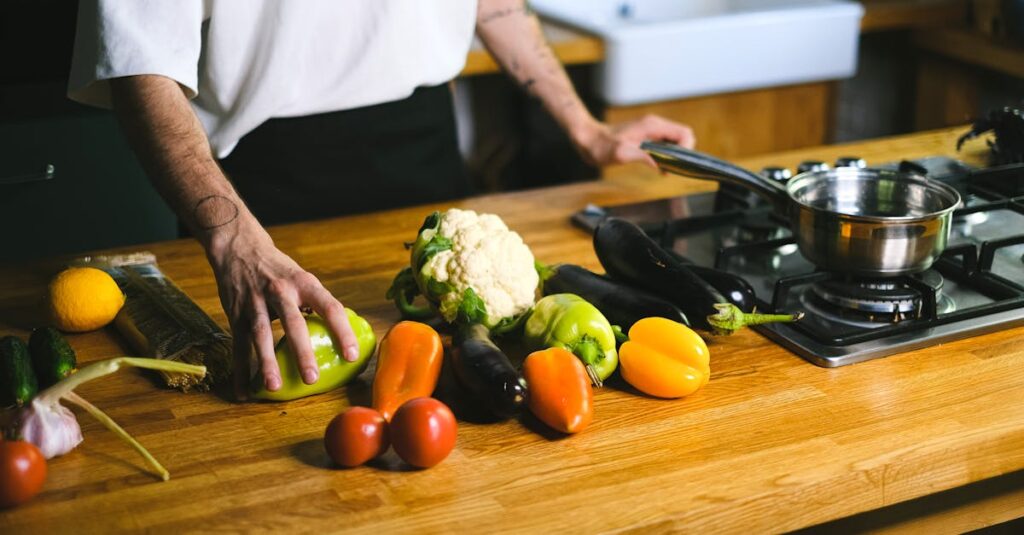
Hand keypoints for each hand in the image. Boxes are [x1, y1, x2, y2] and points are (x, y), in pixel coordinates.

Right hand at [207, 221, 360, 398]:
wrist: (240, 247)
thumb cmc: (279, 269)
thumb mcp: (301, 278)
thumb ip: (315, 303)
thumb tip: (338, 334)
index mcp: (304, 283)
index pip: (329, 307)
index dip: (342, 331)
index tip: (351, 355)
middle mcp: (280, 291)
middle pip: (293, 323)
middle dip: (302, 352)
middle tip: (312, 378)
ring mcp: (256, 302)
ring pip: (261, 335)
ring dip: (267, 362)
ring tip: (273, 386)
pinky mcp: (235, 313)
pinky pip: (238, 344)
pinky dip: (240, 370)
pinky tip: (243, 390)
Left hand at [573, 115, 695, 167]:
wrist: (589, 139)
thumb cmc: (601, 146)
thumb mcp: (620, 154)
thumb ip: (640, 157)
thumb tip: (657, 164)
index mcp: (652, 126)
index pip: (684, 133)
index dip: (686, 149)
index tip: (677, 163)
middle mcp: (654, 124)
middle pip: (683, 136)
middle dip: (683, 153)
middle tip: (672, 168)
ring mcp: (651, 129)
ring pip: (676, 140)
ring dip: (676, 155)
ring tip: (666, 169)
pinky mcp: (647, 135)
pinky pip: (666, 143)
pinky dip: (668, 154)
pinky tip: (660, 166)